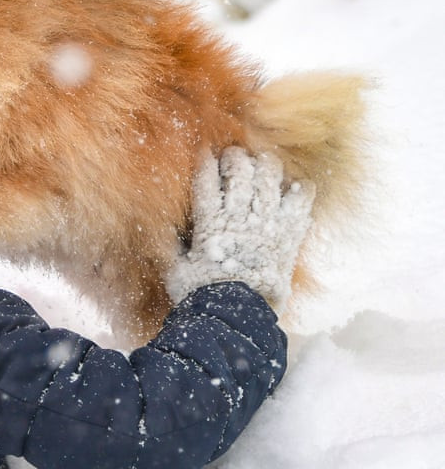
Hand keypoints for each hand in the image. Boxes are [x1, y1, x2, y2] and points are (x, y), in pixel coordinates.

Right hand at [165, 147, 315, 312]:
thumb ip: (175, 245)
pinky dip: (300, 190)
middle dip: (235, 157)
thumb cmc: (200, 295)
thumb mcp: (176, 269)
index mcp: (209, 222)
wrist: (237, 318)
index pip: (206, 179)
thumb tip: (166, 231)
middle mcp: (239, 217)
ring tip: (262, 161)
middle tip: (233, 155)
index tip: (204, 150)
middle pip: (239, 171)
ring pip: (270, 179)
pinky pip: (300, 204)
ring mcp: (266, 225)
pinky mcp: (288, 236)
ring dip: (266, 165)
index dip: (205, 161)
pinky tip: (296, 184)